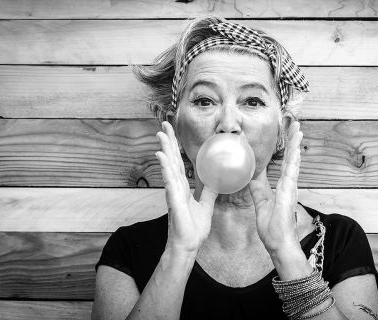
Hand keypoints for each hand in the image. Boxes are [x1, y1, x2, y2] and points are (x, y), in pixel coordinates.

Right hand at [155, 121, 217, 253]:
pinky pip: (170, 181)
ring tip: (160, 134)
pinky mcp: (174, 200)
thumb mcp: (206, 205)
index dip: (175, 146)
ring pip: (168, 166)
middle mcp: (176, 186)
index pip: (178, 161)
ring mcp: (173, 192)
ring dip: (165, 149)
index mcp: (182, 186)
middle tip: (164, 124)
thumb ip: (210, 192)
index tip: (172, 132)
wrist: (189, 245)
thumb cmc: (193, 228)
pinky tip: (161, 156)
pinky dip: (165, 168)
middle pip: (171, 159)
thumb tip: (217, 180)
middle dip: (168, 141)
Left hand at [248, 120, 302, 253]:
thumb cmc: (273, 229)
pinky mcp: (289, 192)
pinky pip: (292, 172)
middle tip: (296, 126)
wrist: (278, 244)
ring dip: (296, 145)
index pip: (283, 164)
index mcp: (282, 187)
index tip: (286, 137)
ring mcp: (290, 188)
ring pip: (294, 161)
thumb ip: (258, 189)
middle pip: (291, 159)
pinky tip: (296, 147)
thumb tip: (252, 176)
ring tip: (298, 129)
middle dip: (293, 142)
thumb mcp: (261, 204)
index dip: (285, 150)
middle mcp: (288, 185)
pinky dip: (294, 159)